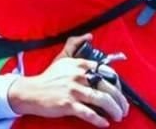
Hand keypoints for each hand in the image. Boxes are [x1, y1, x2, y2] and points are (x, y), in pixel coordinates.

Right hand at [7, 35, 129, 127]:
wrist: (31, 91)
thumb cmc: (49, 76)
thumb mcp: (63, 57)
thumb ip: (76, 44)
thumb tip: (89, 36)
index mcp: (81, 64)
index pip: (107, 72)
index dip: (117, 84)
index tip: (120, 92)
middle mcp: (80, 76)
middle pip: (107, 86)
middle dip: (120, 99)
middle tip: (124, 108)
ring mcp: (74, 91)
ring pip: (101, 99)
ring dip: (114, 109)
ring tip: (119, 116)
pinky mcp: (67, 104)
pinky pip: (88, 113)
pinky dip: (98, 119)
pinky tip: (105, 123)